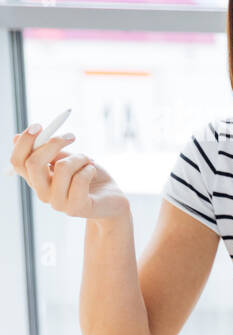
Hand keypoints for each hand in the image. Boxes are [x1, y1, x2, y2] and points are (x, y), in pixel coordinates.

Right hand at [10, 123, 127, 219]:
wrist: (113, 199)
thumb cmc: (89, 176)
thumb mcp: (69, 158)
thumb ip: (48, 151)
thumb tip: (15, 137)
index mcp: (37, 179)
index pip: (17, 161)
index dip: (24, 142)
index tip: (39, 126)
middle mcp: (42, 193)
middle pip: (33, 164)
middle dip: (53, 144)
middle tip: (71, 136)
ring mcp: (57, 203)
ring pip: (62, 168)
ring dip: (80, 158)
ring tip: (89, 161)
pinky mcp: (75, 208)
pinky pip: (80, 179)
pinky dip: (90, 169)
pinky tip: (93, 173)